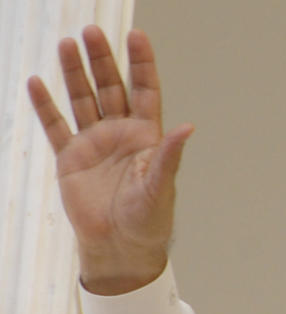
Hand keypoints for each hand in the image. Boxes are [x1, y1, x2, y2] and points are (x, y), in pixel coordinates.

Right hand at [27, 26, 192, 294]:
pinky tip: (37, 82)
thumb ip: (169, 156)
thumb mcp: (161, 187)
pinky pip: (56, 126)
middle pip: (111, 88)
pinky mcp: (71, 160)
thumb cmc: (149, 222)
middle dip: (103, 60)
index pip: (145, 92)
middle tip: (93, 31)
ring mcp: (94, 144)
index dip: (141, 64)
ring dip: (75, 73)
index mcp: (147, 138)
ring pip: (83, 100)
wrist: (121, 248)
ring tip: (67, 44)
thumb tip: (188, 127)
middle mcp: (120, 135)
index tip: (136, 35)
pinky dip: (46, 106)